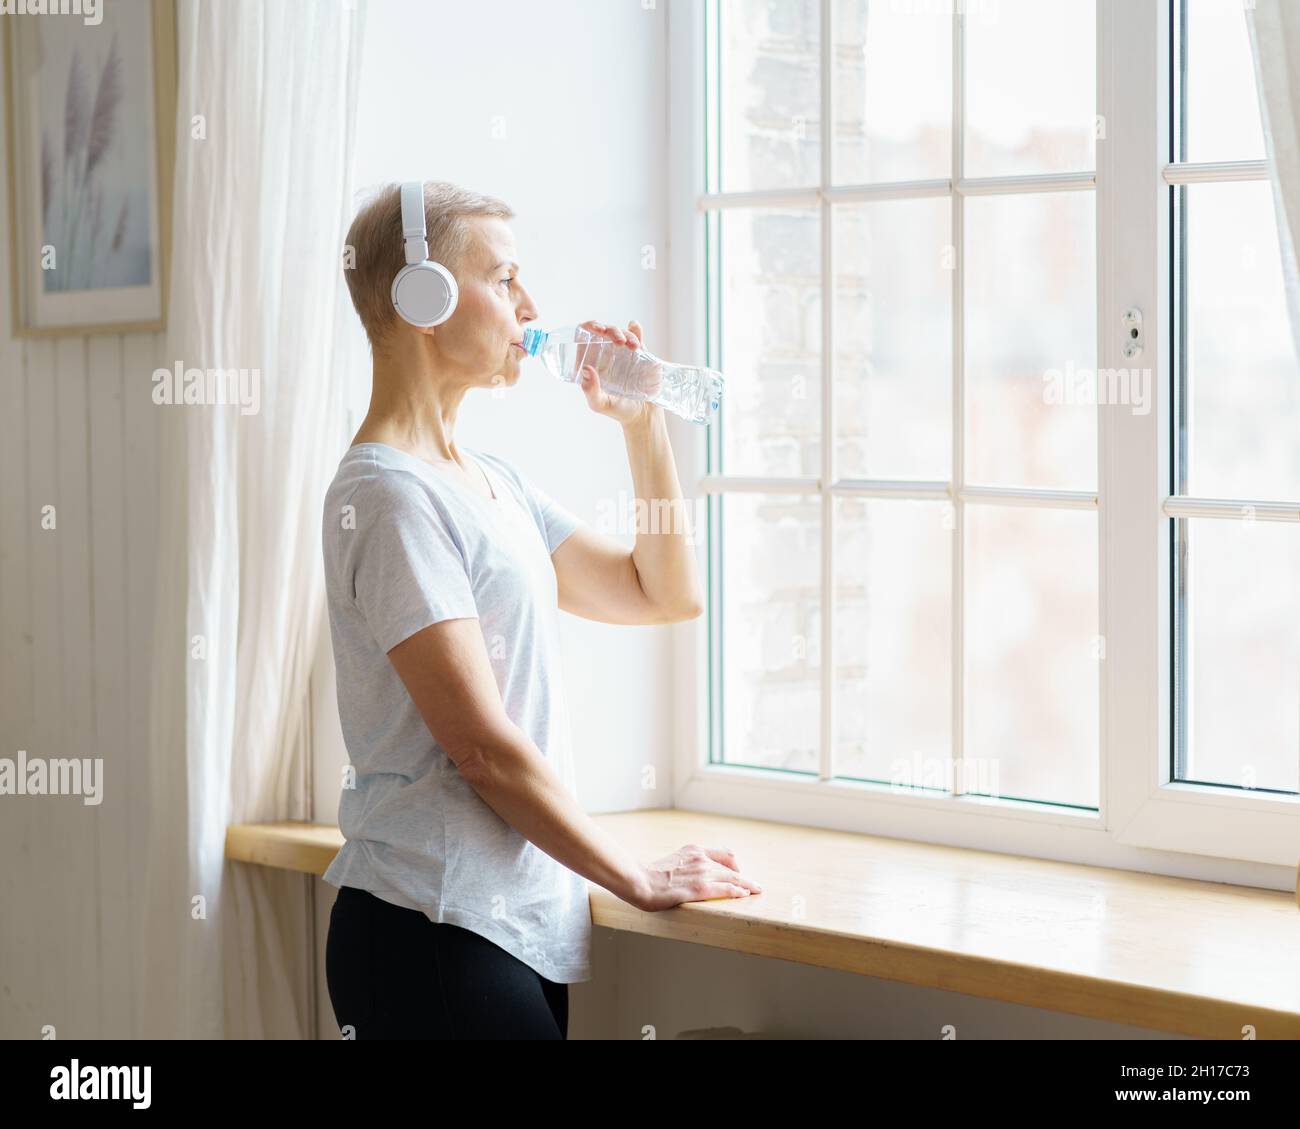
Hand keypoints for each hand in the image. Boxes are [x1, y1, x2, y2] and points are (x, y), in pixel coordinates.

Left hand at [575, 319, 662, 427]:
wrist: (643, 416)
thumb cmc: (617, 410)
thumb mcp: (599, 404)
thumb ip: (590, 391)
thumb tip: (586, 368)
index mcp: (591, 363)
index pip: (584, 338)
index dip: (587, 327)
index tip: (595, 328)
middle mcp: (605, 355)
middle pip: (603, 332)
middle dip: (609, 329)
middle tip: (616, 338)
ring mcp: (623, 352)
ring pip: (620, 332)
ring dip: (625, 333)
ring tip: (633, 345)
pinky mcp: (639, 354)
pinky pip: (636, 336)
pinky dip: (635, 329)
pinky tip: (634, 327)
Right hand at [630, 843, 762, 911]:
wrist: (639, 880)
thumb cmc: (650, 875)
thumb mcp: (673, 860)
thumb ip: (686, 863)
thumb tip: (692, 873)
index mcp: (694, 850)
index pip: (724, 854)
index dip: (735, 864)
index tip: (740, 873)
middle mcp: (701, 859)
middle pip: (730, 868)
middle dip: (745, 878)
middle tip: (756, 886)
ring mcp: (700, 873)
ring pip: (731, 879)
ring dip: (746, 885)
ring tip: (756, 891)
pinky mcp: (698, 889)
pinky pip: (724, 890)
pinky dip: (736, 892)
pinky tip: (743, 895)